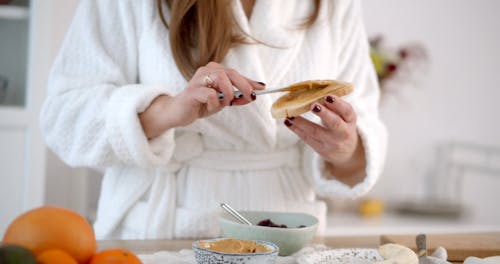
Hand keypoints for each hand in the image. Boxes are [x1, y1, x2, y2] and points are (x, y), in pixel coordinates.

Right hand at [140, 62, 263, 137]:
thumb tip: (252, 95)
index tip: (262, 88)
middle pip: (230, 73)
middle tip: (251, 97)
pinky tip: (209, 108)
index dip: (249, 81)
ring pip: (222, 80)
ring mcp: (198, 79)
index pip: (235, 73)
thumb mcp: (222, 101)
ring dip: (228, 95)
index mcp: (214, 70)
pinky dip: (215, 104)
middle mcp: (206, 71)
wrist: (179, 113)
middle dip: (244, 85)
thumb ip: (235, 97)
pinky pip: (211, 95)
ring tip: (224, 104)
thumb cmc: (200, 105)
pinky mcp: (192, 91)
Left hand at [284, 95, 365, 180]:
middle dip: (324, 114)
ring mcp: (332, 143)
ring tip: (290, 115)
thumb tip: (317, 93)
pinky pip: (308, 139)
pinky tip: (288, 122)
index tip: (327, 96)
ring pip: (316, 132)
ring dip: (302, 123)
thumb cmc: (341, 127)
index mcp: (350, 120)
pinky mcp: (321, 149)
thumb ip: (333, 106)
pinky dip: (297, 130)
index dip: (338, 103)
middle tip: (313, 105)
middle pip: (335, 123)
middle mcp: (343, 132)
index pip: (347, 111)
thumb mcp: (343, 117)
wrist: (346, 151)